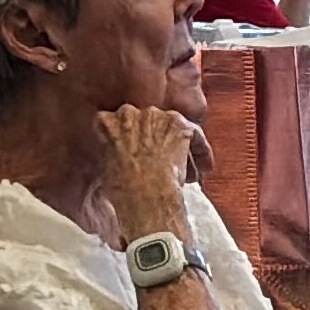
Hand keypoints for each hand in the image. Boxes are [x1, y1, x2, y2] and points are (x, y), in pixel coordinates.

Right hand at [96, 100, 198, 234]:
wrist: (144, 196)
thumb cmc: (122, 190)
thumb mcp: (105, 168)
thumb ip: (112, 153)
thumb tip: (121, 157)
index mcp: (106, 122)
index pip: (119, 123)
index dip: (131, 138)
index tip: (137, 151)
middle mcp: (130, 112)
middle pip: (147, 122)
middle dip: (155, 138)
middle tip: (161, 158)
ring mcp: (155, 116)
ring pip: (172, 127)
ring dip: (178, 145)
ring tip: (186, 168)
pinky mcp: (179, 124)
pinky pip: (194, 134)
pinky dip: (201, 150)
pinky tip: (204, 166)